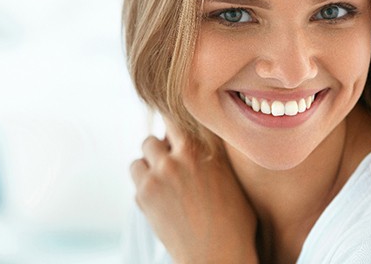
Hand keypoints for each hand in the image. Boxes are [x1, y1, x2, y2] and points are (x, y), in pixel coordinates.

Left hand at [131, 119, 258, 263]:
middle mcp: (180, 156)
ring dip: (148, 165)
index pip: (176, 120)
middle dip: (158, 149)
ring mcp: (160, 173)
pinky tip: (160, 199)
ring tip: (161, 181)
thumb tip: (199, 138)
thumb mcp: (231, 177)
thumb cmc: (233, 222)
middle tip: (168, 163)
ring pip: (141, 156)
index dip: (171, 127)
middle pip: (153, 138)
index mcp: (204, 148)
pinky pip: (137, 178)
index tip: (170, 132)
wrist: (218, 255)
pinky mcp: (145, 194)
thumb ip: (212, 153)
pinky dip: (144, 184)